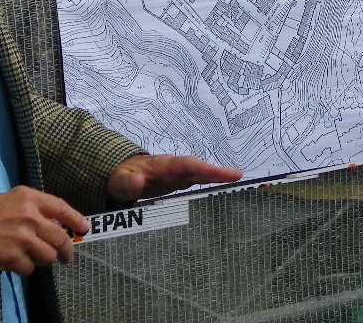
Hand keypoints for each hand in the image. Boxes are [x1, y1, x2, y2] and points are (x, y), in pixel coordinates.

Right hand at [0, 185, 89, 273]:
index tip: (84, 228)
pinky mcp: (13, 257)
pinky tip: (17, 262)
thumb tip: (57, 223)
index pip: (61, 208)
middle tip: (66, 257)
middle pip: (59, 237)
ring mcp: (22, 238)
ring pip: (48, 256)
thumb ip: (35, 207)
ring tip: (34, 257)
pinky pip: (30, 268)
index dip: (76, 219)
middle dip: (66, 250)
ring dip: (43, 259)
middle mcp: (30, 217)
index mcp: (30, 198)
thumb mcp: (13, 199)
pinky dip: (26, 268)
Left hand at [106, 154, 242, 202]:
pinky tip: (225, 198)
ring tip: (241, 189)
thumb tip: (138, 181)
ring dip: (220, 182)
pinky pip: (198, 186)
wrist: (121, 178)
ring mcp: (179, 177)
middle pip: (201, 170)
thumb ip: (127, 182)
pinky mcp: (179, 186)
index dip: (210, 169)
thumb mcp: (120, 181)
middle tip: (242, 179)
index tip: (230, 173)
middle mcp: (176, 169)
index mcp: (165, 166)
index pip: (190, 165)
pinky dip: (212, 189)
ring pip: (202, 178)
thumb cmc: (121, 178)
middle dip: (221, 174)